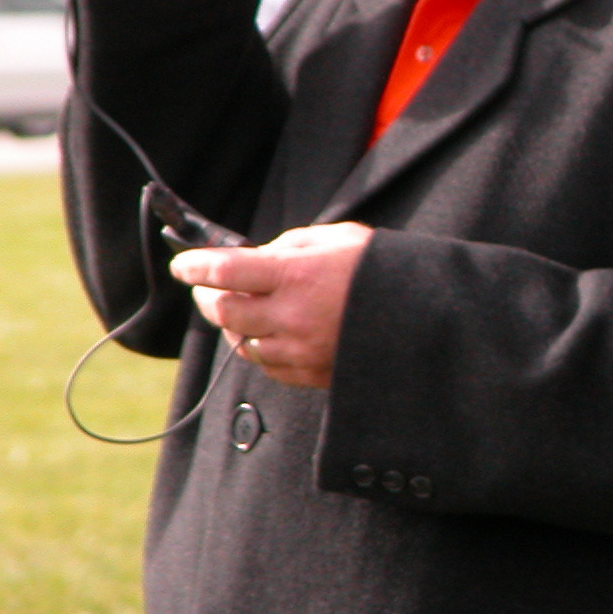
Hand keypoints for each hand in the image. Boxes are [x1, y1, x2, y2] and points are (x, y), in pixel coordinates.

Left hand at [171, 222, 373, 389]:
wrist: (429, 316)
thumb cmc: (384, 271)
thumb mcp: (341, 239)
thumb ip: (293, 246)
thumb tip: (260, 257)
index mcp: (298, 275)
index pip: (225, 271)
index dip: (195, 267)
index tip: (183, 264)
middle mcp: (292, 316)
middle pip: (223, 312)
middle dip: (206, 297)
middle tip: (204, 287)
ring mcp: (301, 351)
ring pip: (240, 343)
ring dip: (232, 326)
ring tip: (238, 310)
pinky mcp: (312, 375)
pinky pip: (267, 366)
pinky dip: (258, 348)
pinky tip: (267, 334)